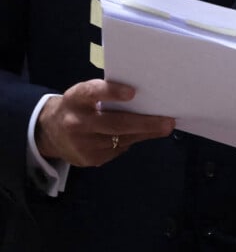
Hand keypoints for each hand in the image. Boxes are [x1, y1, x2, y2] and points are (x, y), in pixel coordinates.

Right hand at [36, 79, 175, 166]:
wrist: (50, 132)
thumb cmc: (79, 106)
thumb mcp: (85, 95)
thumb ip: (106, 94)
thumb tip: (144, 97)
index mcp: (76, 98)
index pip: (93, 93)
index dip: (112, 92)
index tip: (133, 92)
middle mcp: (76, 122)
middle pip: (115, 123)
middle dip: (146, 123)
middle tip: (168, 122)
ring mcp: (81, 144)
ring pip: (121, 139)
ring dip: (145, 133)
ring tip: (164, 127)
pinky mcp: (88, 159)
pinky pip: (118, 149)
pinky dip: (131, 141)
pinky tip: (140, 135)